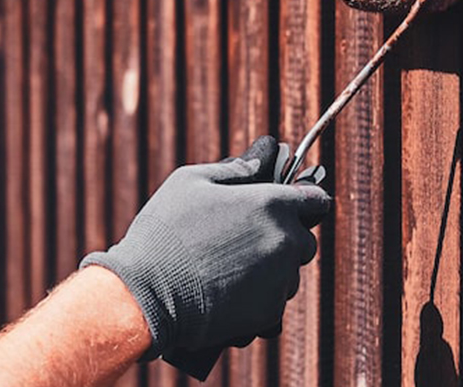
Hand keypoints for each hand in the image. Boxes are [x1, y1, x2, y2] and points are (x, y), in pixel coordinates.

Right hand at [80, 136, 330, 358]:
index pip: (316, 199)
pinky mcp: (268, 314)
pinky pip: (275, 302)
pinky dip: (258, 298)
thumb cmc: (165, 231)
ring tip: (229, 268)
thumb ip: (237, 167)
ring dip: (272, 269)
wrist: (146, 296)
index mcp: (271, 203)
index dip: (304, 199)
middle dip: (284, 237)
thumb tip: (268, 149)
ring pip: (290, 273)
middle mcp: (284, 241)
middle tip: (244, 238)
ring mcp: (279, 280)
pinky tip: (226, 292)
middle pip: (304, 239)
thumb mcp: (191, 181)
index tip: (289, 203)